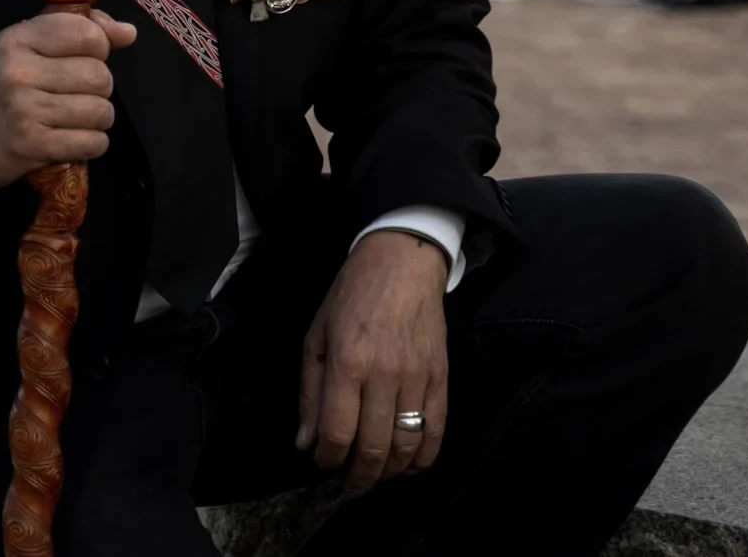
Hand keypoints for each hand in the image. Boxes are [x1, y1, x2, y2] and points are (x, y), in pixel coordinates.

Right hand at [0, 9, 135, 189]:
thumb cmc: (4, 89)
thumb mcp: (30, 47)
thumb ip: (80, 30)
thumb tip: (128, 33)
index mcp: (18, 39)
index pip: (86, 33)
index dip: (99, 46)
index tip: (87, 57)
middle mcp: (19, 71)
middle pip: (99, 75)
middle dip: (99, 88)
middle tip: (78, 94)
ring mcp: (25, 110)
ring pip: (100, 110)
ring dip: (97, 118)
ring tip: (77, 118)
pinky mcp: (32, 145)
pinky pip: (92, 142)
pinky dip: (92, 143)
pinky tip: (74, 139)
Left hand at [295, 230, 449, 492]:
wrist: (403, 261)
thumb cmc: (351, 296)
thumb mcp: (316, 337)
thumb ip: (310, 393)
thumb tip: (306, 443)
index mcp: (348, 363)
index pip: (338, 433)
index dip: (328, 460)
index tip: (323, 463)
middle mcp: (384, 374)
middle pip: (374, 447)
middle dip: (359, 476)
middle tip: (350, 484)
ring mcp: (417, 376)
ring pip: (407, 444)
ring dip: (390, 471)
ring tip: (377, 476)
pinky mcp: (441, 375)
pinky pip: (437, 428)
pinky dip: (425, 456)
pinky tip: (411, 466)